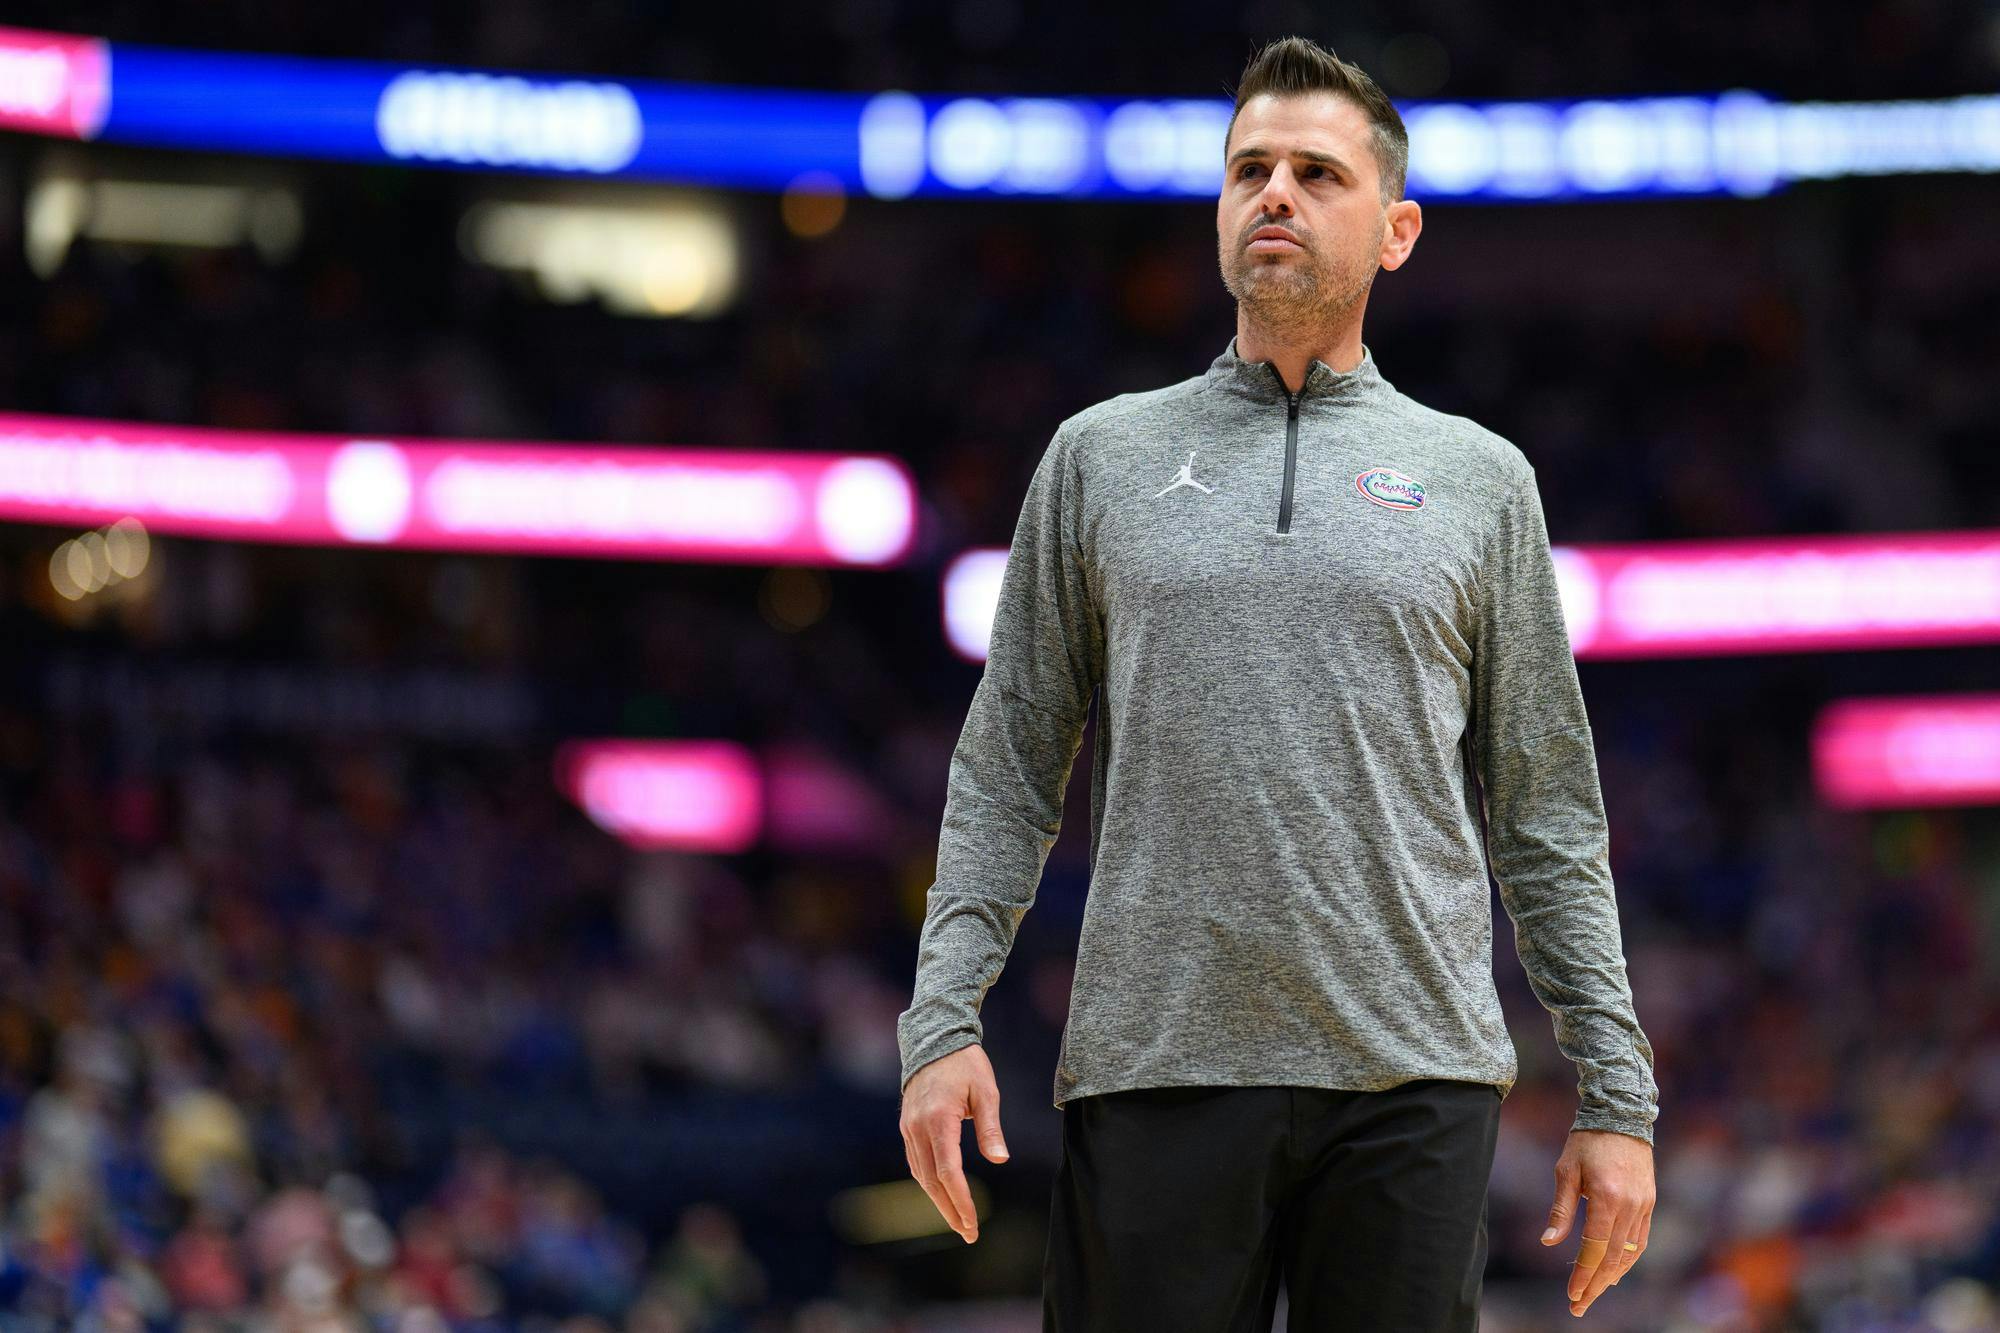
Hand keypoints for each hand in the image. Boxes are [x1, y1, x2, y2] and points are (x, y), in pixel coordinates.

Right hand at [899, 1043, 1009, 1243]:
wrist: (934, 1038)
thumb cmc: (965, 1064)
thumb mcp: (985, 1091)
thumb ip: (990, 1128)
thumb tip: (999, 1160)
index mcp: (938, 1120)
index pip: (949, 1172)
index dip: (961, 1201)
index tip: (973, 1223)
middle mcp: (918, 1128)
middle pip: (932, 1181)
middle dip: (950, 1210)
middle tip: (968, 1233)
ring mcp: (909, 1128)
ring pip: (921, 1175)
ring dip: (938, 1201)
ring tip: (958, 1221)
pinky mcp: (908, 1126)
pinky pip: (916, 1162)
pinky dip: (929, 1182)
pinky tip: (942, 1194)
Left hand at [1539, 1127, 1654, 1316]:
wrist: (1621, 1116)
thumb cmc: (1586, 1142)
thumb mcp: (1566, 1171)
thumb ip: (1561, 1210)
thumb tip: (1549, 1243)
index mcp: (1606, 1198)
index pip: (1594, 1249)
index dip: (1583, 1275)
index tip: (1572, 1294)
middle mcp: (1629, 1206)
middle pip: (1613, 1258)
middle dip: (1595, 1285)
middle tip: (1579, 1306)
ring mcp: (1643, 1206)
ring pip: (1629, 1253)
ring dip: (1612, 1277)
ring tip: (1594, 1293)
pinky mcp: (1649, 1203)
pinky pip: (1640, 1240)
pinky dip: (1628, 1259)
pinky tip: (1615, 1271)